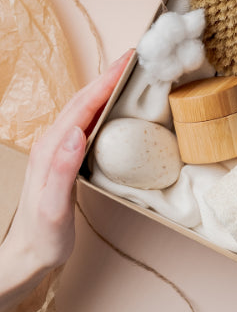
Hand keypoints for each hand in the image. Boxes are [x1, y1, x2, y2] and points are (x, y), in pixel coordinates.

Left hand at [0, 50, 132, 311]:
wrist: (28, 253)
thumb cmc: (44, 235)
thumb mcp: (52, 208)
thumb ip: (61, 171)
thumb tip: (76, 134)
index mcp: (52, 149)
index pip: (82, 106)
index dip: (105, 82)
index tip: (127, 62)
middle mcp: (53, 142)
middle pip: (83, 99)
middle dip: (108, 75)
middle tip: (134, 58)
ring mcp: (58, 147)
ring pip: (84, 107)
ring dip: (105, 86)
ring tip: (127, 73)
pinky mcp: (66, 154)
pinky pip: (86, 120)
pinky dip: (102, 104)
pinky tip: (113, 104)